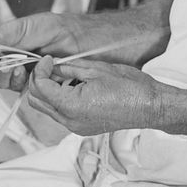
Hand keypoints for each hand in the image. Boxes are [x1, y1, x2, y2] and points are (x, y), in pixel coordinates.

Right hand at [0, 12, 83, 91]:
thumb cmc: (53, 28)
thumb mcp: (24, 27)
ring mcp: (17, 72)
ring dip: (1, 76)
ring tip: (14, 67)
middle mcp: (5, 58)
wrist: (81, 40)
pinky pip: (16, 89)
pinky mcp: (31, 84)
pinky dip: (16, 82)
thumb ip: (1, 40)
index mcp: (0, 42)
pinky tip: (24, 73)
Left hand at [25, 55, 169, 133]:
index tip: (48, 59)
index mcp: (71, 106)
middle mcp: (70, 121)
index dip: (40, 70)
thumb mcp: (95, 70)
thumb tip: (52, 64)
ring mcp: (75, 127)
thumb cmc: (129, 87)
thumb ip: (68, 68)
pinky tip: (73, 86)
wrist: (150, 106)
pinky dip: (59, 99)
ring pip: (47, 109)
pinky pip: (60, 114)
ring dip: (48, 91)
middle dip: (39, 81)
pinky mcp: (82, 128)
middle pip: (36, 102)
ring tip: (64, 74)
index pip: (40, 88)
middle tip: (50, 65)